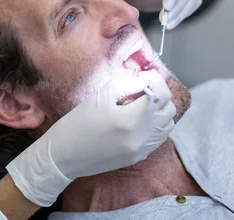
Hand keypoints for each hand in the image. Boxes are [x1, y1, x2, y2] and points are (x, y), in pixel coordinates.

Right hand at [6, 71, 175, 206]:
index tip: (142, 77)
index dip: (155, 80)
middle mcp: (142, 136)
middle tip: (140, 89)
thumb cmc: (77, 122)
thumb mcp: (100, 95)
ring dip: (159, 110)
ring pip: (168, 124)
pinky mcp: (139, 157)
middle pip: (169, 108)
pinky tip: (137, 121)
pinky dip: (155, 125)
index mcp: (131, 118)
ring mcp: (143, 149)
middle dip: (158, 94)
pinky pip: (159, 137)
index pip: (161, 93)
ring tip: (139, 105)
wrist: (63, 156)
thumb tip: (146, 80)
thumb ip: (127, 84)